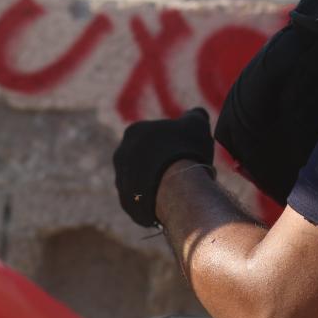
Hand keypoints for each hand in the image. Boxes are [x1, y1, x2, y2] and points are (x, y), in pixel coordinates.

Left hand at [113, 107, 214, 226]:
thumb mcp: (197, 123)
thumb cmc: (186, 151)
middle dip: (161, 162)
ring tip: (181, 188)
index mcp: (134, 131)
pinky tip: (173, 201)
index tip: (186, 149)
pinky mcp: (127, 204)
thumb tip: (196, 113)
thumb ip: (194, 115)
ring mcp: (121, 181)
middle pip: (145, 157)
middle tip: (183, 168)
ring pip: (142, 180)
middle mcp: (120, 155)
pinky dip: (156, 200)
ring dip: (157, 182)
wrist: (178, 189)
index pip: (153, 134)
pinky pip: (143, 201)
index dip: (172, 141)